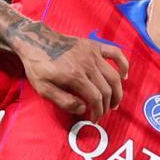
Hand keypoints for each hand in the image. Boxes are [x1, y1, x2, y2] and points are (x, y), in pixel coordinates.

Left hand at [13, 23, 128, 118]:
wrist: (35, 40)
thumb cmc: (37, 66)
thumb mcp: (43, 89)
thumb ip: (63, 101)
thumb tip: (83, 109)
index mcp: (75, 76)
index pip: (95, 98)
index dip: (97, 112)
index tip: (94, 119)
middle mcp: (87, 64)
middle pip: (106, 89)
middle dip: (107, 105)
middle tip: (102, 113)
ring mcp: (93, 53)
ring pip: (113, 76)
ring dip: (117, 91)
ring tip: (115, 102)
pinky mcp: (94, 45)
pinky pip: (115, 53)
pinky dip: (123, 65)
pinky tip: (124, 76)